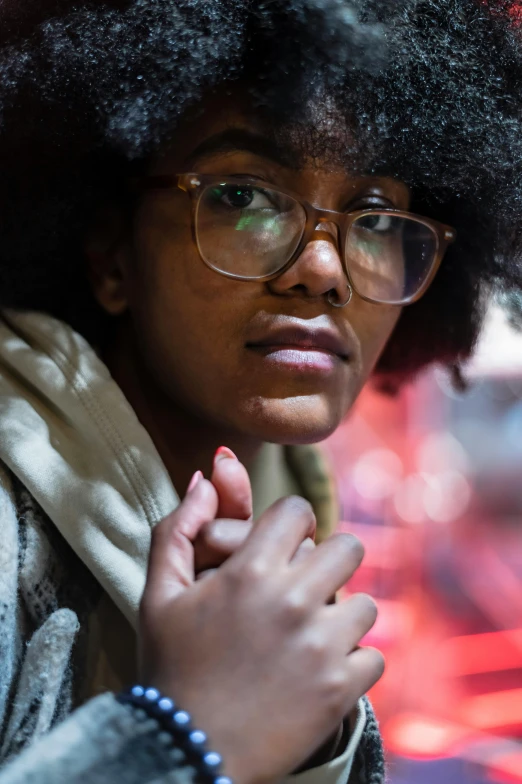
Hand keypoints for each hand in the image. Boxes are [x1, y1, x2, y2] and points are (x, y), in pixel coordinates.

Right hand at [139, 476, 382, 783]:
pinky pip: (373, 655)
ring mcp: (322, 647)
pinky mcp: (341, 690)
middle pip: (348, 547)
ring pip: (366, 603)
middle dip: (328, 560)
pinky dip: (352, 662)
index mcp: (250, 572)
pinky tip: (321, 670)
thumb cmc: (171, 667)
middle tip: (306, 584)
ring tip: (311, 633)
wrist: (186, 752)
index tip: (283, 542)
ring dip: (342, 614)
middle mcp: (293, 601)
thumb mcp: (158, 594)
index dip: (291, 521)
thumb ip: (178, 528)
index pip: (298, 510)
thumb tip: (204, 478)